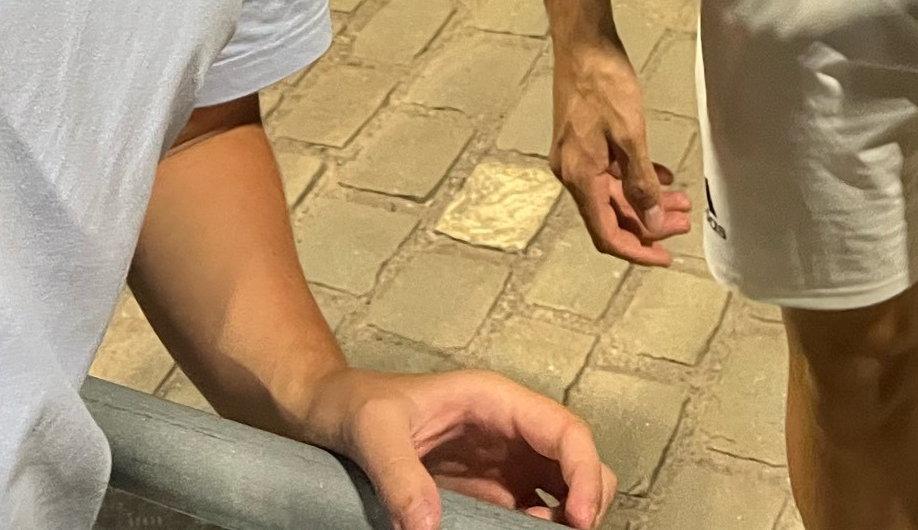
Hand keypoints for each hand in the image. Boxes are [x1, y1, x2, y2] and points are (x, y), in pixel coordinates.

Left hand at [300, 365, 614, 529]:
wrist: (331, 413)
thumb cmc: (354, 404)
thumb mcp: (374, 431)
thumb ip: (399, 474)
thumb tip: (428, 528)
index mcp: (494, 400)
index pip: (565, 429)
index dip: (584, 470)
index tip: (579, 517)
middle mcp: (508, 430)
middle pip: (575, 459)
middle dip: (586, 497)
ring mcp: (500, 463)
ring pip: (562, 488)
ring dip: (565, 517)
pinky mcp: (487, 493)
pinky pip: (530, 514)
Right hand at [551, 37, 693, 264]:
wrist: (582, 42)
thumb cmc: (604, 83)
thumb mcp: (630, 135)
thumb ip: (641, 183)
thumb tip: (654, 222)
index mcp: (580, 176)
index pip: (607, 232)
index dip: (638, 250)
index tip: (666, 256)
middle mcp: (573, 173)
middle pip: (612, 214)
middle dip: (649, 223)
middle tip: (683, 223)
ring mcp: (577, 156)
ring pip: (614, 193)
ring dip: (646, 200)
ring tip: (681, 202)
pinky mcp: (584, 141)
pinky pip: (611, 172)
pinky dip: (636, 178)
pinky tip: (663, 176)